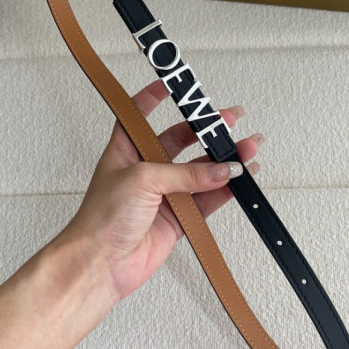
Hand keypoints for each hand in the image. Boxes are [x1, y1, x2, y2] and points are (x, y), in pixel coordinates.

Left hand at [72, 82, 261, 305]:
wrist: (100, 263)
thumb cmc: (102, 217)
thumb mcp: (142, 179)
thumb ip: (184, 174)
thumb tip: (219, 169)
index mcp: (126, 149)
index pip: (141, 115)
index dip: (154, 97)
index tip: (174, 85)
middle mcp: (145, 169)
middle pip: (181, 141)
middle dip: (207, 131)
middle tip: (231, 120)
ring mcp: (162, 195)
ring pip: (199, 172)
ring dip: (223, 161)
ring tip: (248, 149)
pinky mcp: (176, 219)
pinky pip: (206, 201)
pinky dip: (224, 191)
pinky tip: (240, 180)